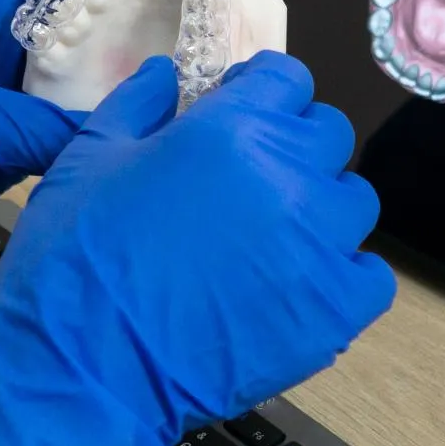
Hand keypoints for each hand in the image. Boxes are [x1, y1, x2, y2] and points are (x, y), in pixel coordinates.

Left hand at [0, 0, 224, 367]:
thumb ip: (34, 124)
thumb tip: (117, 127)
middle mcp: (2, 44)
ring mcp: (8, 95)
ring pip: (99, 63)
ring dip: (155, 58)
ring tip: (223, 57)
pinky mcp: (9, 147)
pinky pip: (83, 122)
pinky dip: (125, 121)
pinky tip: (167, 126)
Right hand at [0, 53, 396, 445]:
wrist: (83, 371)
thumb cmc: (74, 261)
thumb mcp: (86, 159)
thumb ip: (136, 105)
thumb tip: (165, 75)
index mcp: (232, 128)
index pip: (287, 79)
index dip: (262, 95)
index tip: (240, 117)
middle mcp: (290, 177)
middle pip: (328, 136)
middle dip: (292, 148)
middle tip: (247, 185)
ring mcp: (319, 247)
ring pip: (352, 204)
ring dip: (319, 212)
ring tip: (271, 243)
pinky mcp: (334, 313)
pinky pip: (370, 277)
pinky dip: (342, 280)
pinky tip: (297, 291)